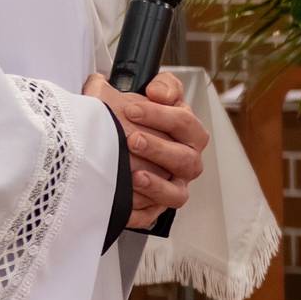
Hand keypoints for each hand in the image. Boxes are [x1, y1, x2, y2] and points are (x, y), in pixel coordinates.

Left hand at [84, 72, 206, 227]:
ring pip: (177, 191)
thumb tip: (157, 91)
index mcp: (187, 132)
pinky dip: (142, 210)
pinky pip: (154, 214)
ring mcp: (173, 185)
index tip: (131, 108)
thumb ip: (160, 85)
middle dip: (159, 148)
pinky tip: (126, 200)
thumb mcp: (144, 94)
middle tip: (132, 139)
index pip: (184, 122)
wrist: (112, 149)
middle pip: (185, 157)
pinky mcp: (156, 208)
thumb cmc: (133, 122)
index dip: (160, 115)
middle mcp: (186, 159)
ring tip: (134, 174)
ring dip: (157, 182)